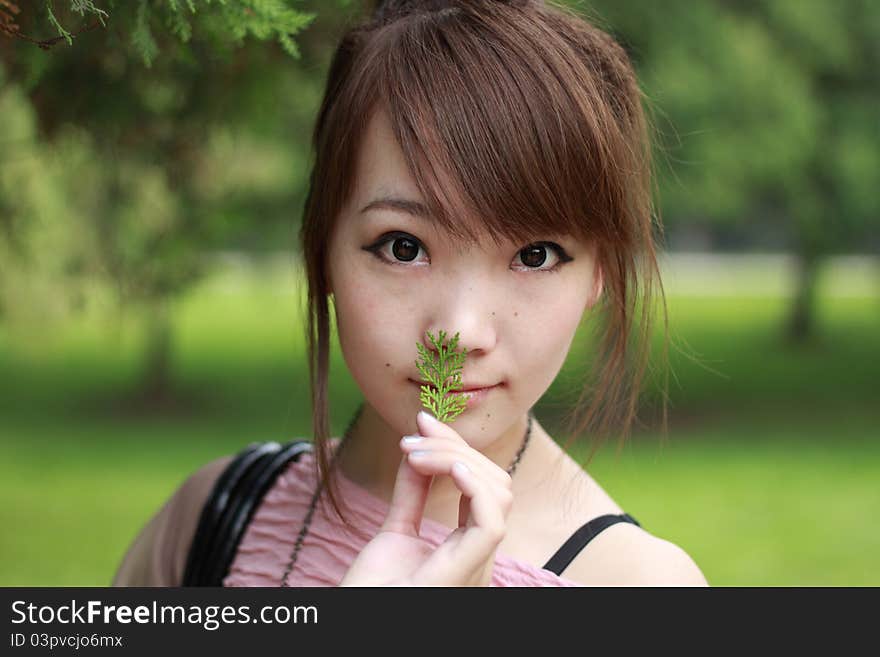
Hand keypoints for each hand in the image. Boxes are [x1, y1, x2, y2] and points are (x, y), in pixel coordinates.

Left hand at [339, 411, 513, 586]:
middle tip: (414, 433)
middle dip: (458, 446)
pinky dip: (476, 487)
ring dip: (457, 457)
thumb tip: (418, 449)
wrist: (354, 624)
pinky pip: (491, 523)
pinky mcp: (462, 573)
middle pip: (496, 483)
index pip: (485, 486)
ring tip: (415, 450)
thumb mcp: (395, 531)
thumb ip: (412, 493)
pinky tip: (449, 467)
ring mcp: (475, 566)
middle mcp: (480, 556)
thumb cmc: (371, 594)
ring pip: (499, 494)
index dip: (459, 448)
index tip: (423, 422)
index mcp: (469, 549)